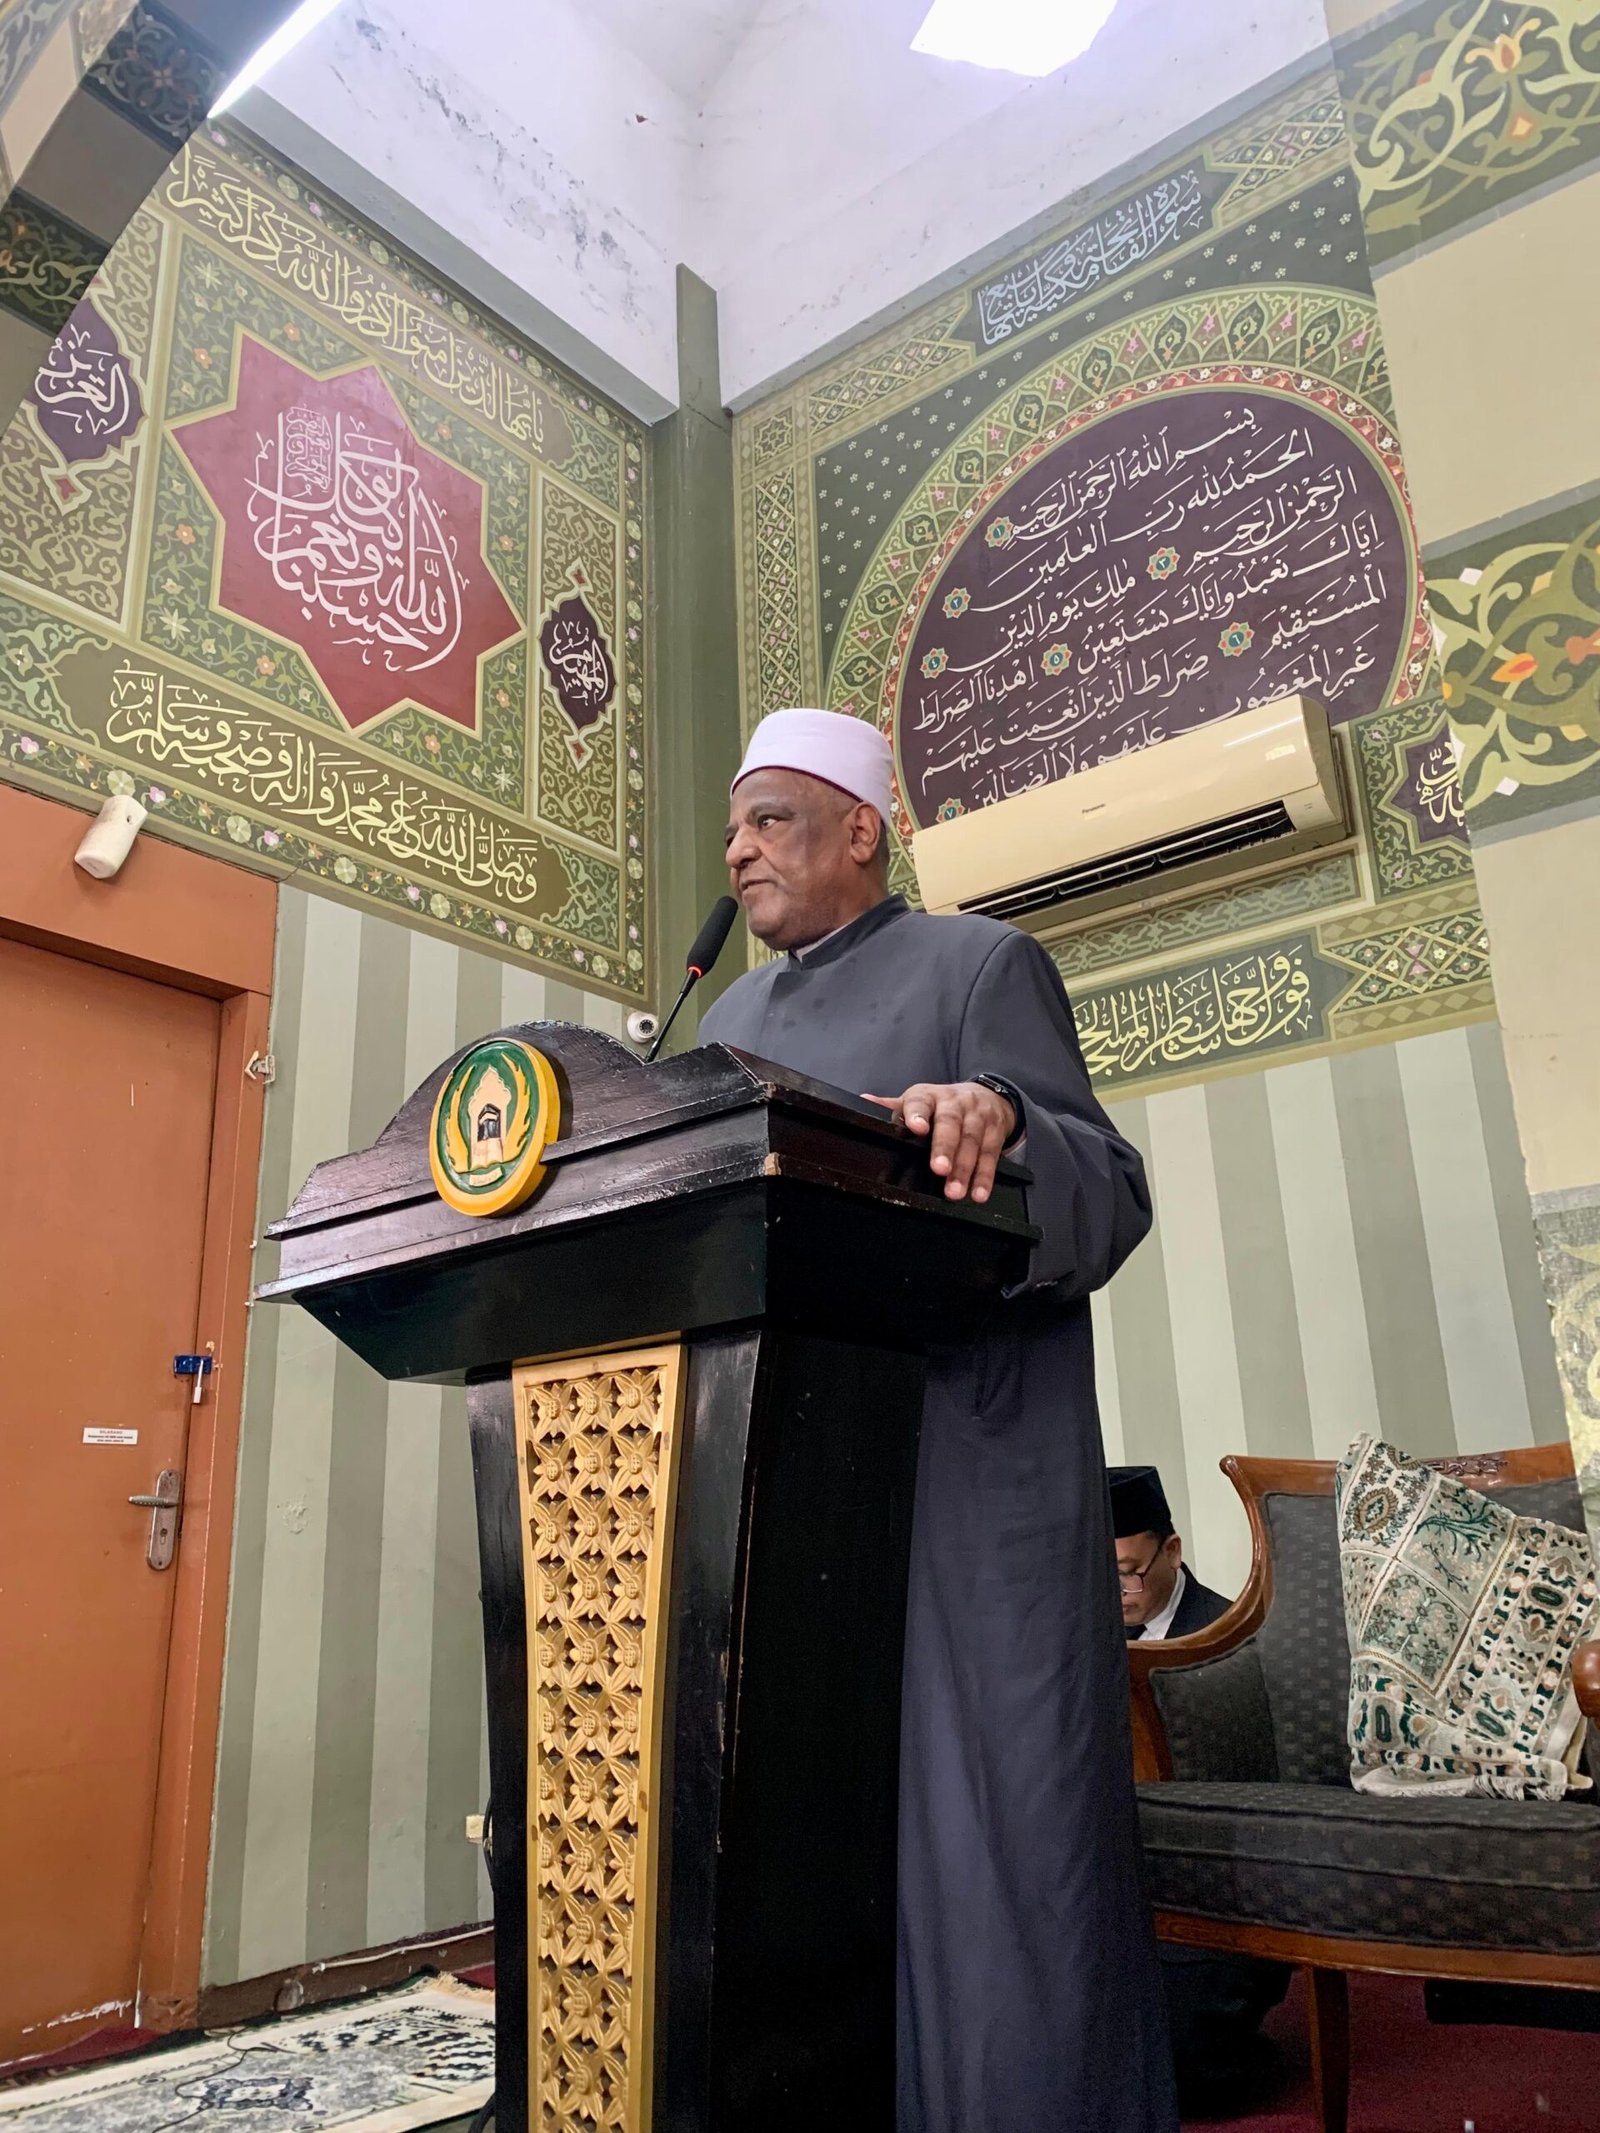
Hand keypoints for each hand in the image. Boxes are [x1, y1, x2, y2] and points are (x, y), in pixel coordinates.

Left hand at [862, 1080, 1016, 1204]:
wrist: (987, 1095)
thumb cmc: (944, 1104)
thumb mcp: (920, 1100)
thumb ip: (894, 1106)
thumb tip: (864, 1100)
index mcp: (930, 1096)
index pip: (921, 1102)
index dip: (918, 1114)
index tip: (917, 1128)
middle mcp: (955, 1104)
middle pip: (951, 1124)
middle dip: (946, 1147)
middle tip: (939, 1169)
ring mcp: (977, 1117)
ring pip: (972, 1142)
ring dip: (965, 1169)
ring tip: (955, 1192)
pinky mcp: (995, 1132)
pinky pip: (991, 1155)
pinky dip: (985, 1176)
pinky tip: (978, 1193)